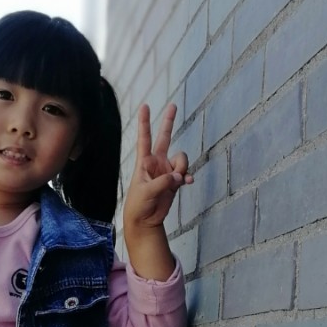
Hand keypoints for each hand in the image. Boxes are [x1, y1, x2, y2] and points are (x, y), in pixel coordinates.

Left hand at [122, 103, 192, 231]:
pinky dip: (187, 177)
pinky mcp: (174, 181)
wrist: (145, 220)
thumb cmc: (138, 204)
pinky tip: (187, 183)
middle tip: (174, 105)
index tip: (145, 106)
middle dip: (169, 122)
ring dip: (182, 167)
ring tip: (176, 180)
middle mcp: (156, 163)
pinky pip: (185, 173)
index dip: (145, 123)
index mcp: (144, 162)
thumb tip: (179, 176)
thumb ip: (163, 182)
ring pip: (181, 159)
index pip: (144, 138)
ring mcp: (166, 171)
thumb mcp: (147, 192)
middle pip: (164, 138)